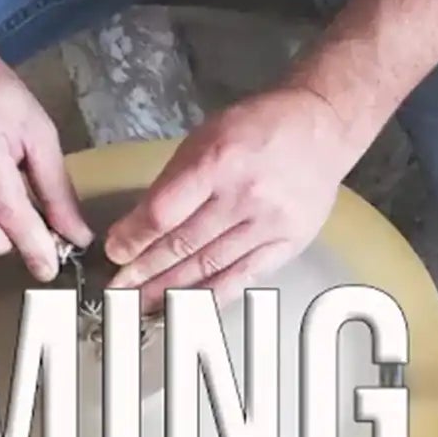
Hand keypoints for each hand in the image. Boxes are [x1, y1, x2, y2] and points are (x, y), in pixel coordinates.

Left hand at [103, 86, 368, 308]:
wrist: (322, 129)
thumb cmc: (257, 127)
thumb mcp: (208, 135)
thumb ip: (176, 181)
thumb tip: (140, 226)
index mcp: (218, 161)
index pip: (164, 212)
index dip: (135, 238)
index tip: (116, 253)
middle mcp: (244, 196)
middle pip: (184, 245)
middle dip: (145, 271)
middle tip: (119, 292)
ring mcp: (269, 225)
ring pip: (209, 267)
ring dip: (171, 291)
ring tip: (143, 306)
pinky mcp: (288, 244)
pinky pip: (242, 278)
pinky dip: (211, 296)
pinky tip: (188, 309)